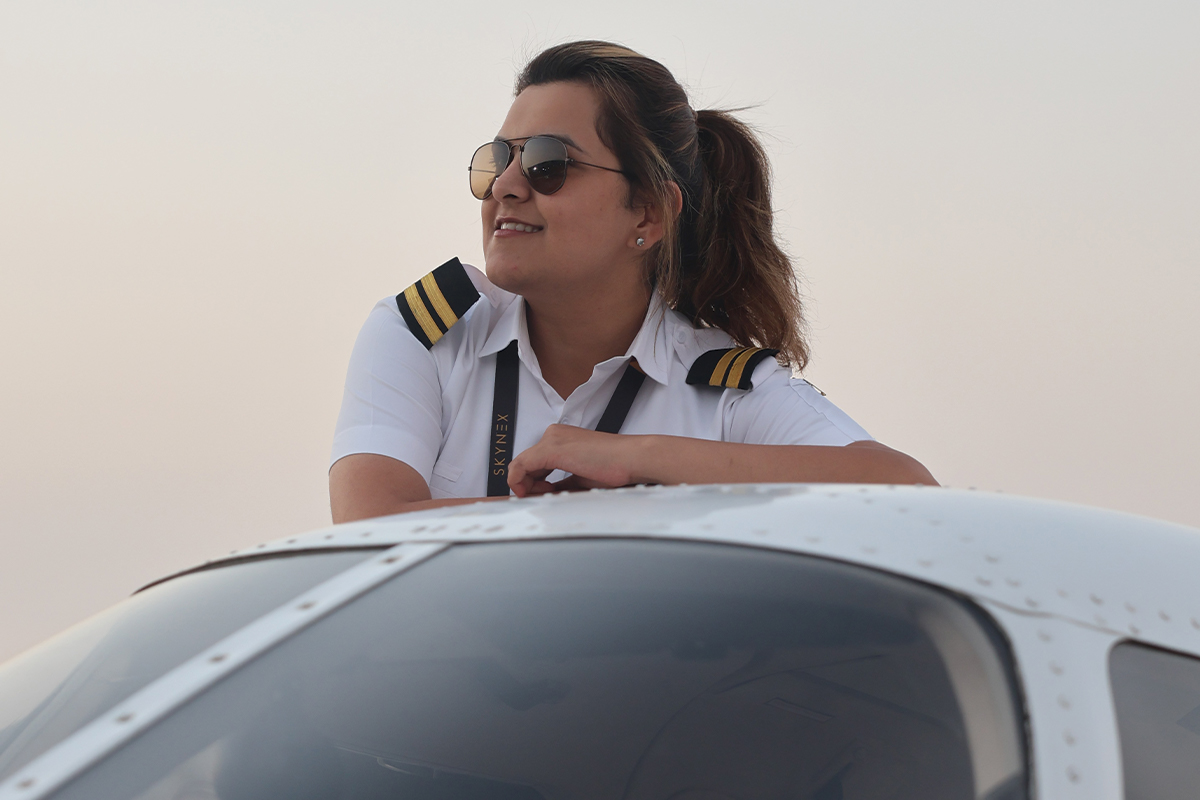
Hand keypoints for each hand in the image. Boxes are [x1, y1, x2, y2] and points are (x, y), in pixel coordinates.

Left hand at [507, 424, 648, 497]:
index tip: (541, 494)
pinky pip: (521, 466)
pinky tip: (527, 492)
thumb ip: (562, 483)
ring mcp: (552, 439)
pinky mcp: (551, 449)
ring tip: (540, 496)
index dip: (532, 481)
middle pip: (525, 462)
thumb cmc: (615, 467)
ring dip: (524, 485)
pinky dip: (518, 482)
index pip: (534, 460)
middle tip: (540, 498)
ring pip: (520, 464)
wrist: (632, 459)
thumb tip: (547, 494)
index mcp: (562, 437)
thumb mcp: (581, 477)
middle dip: (528, 484)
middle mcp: (554, 434)